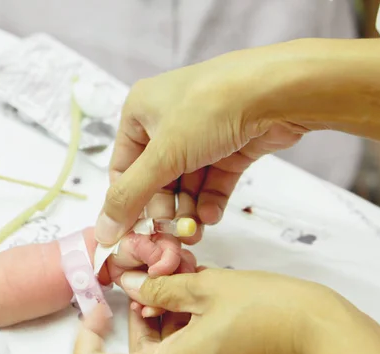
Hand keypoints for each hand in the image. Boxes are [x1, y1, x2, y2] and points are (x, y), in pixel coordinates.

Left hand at [72, 267, 350, 353]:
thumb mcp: (206, 287)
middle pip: (135, 351)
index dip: (85, 337)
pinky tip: (207, 300)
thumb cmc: (273, 313)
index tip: (100, 307)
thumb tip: (132, 284)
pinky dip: (188, 329)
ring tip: (190, 280)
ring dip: (167, 315)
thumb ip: (159, 288)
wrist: (328, 340)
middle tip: (160, 276)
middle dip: (141, 311)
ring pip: (163, 351)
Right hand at [95, 45, 305, 245]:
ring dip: (187, 210)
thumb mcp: (162, 155)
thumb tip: (101, 232)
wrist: (277, 91)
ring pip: (186, 182)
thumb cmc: (209, 109)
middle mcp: (167, 121)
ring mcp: (201, 133)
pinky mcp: (231, 145)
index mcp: (140, 112)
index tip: (134, 234)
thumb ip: (130, 197)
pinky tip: (211, 217)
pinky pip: (212, 180)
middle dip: (164, 209)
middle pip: (156, 179)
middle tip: (171, 236)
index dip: (127, 202)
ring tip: (194, 232)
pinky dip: (210, 200)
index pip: (123, 168)